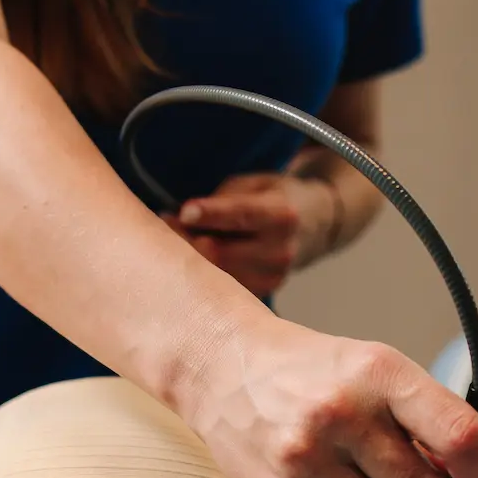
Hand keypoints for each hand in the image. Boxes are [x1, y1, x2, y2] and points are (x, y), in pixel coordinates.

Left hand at [164, 173, 335, 296]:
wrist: (313, 226)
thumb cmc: (276, 199)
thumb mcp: (255, 184)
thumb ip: (223, 199)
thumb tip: (182, 220)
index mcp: (282, 215)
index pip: (241, 216)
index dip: (209, 214)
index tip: (183, 212)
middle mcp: (280, 250)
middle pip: (220, 253)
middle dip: (185, 239)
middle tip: (163, 225)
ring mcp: (273, 277)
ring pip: (216, 276)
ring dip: (188, 260)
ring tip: (172, 242)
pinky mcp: (264, 293)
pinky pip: (222, 288)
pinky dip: (201, 274)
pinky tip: (189, 260)